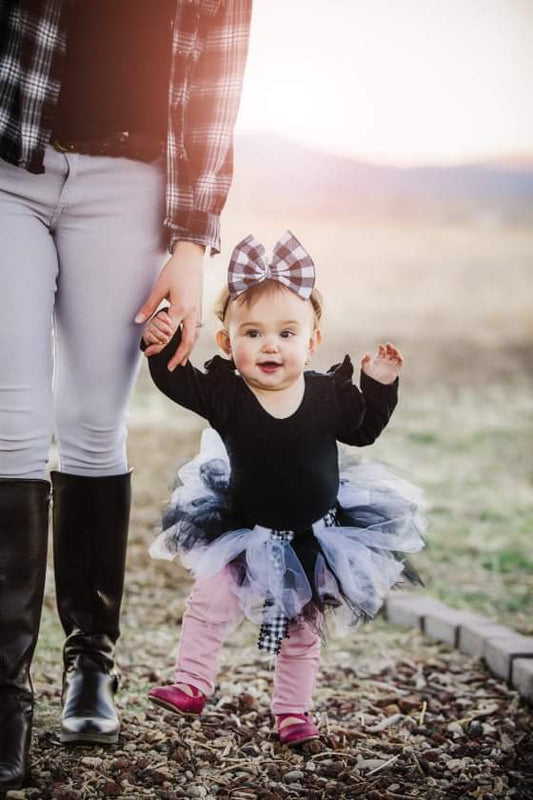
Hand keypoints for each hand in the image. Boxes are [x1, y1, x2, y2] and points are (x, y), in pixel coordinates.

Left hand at [135, 241, 204, 368]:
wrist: (192, 257)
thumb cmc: (175, 270)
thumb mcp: (159, 287)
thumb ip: (149, 306)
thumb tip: (138, 321)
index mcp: (181, 308)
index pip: (168, 334)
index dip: (158, 345)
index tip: (149, 352)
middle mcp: (192, 312)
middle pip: (187, 341)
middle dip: (178, 356)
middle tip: (170, 368)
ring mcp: (198, 311)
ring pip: (195, 337)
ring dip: (188, 351)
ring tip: (181, 362)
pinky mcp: (199, 308)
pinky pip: (197, 329)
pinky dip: (192, 340)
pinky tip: (187, 344)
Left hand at [361, 342, 402, 384]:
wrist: (378, 386)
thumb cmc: (371, 378)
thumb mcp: (365, 368)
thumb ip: (364, 361)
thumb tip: (367, 354)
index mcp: (379, 361)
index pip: (381, 352)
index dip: (381, 348)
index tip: (380, 346)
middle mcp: (386, 362)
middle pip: (389, 352)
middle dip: (389, 348)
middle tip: (388, 344)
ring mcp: (391, 365)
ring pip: (395, 356)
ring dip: (395, 351)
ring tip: (393, 348)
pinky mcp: (396, 369)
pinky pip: (400, 362)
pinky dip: (400, 358)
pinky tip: (397, 355)